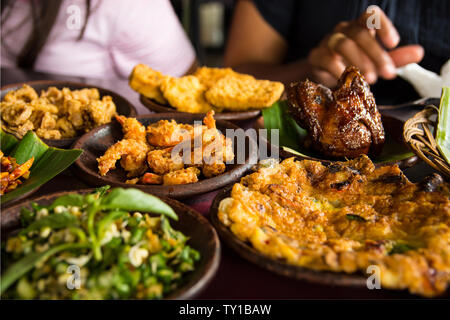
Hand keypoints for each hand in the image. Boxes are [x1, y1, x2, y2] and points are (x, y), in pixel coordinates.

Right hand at [307, 5, 423, 85]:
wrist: (323, 76)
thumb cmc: (352, 65)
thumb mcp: (376, 61)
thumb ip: (395, 58)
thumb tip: (419, 53)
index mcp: (359, 27)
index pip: (370, 16)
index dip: (383, 26)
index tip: (394, 43)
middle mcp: (343, 30)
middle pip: (359, 34)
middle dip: (376, 54)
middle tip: (388, 74)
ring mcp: (327, 42)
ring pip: (343, 44)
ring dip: (359, 62)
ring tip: (371, 80)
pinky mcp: (316, 56)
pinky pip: (326, 59)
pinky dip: (338, 70)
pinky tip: (347, 81)